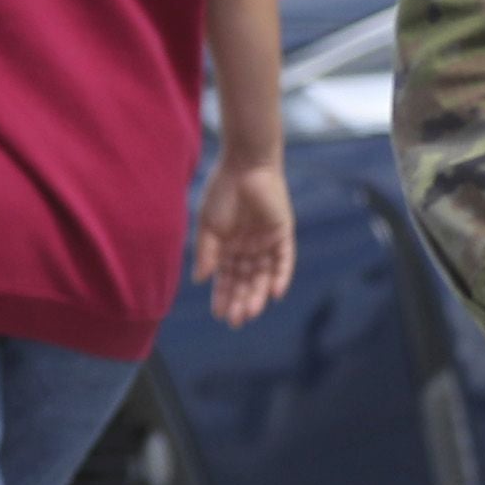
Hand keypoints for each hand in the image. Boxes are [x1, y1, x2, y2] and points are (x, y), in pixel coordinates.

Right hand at [194, 152, 295, 326]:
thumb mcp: (208, 225)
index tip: (218, 314)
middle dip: (240, 300)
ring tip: (250, 312)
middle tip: (235, 320)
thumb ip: (206, 252)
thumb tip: (200, 280)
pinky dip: (281, 276)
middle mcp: (248, 248)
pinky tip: (275, 294)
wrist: (244, 164)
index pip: (227, 278)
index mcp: (229, 247)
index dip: (223, 296)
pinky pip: (284, 260)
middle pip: (246, 281)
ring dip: (258, 294)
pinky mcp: (283, 233)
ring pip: (264, 275)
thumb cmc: (222, 191)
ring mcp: (266, 241)